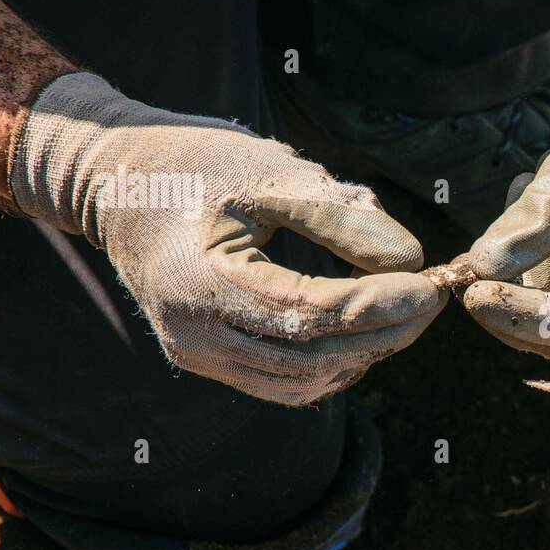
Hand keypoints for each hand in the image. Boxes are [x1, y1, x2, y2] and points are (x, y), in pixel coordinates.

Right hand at [9, 73, 445, 404]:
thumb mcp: (266, 170)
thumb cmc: (194, 163)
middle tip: (434, 298)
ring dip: (365, 354)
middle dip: (386, 332)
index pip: (312, 314)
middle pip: (313, 358)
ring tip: (405, 313)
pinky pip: (283, 386)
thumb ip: (338, 214)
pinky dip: (332, 366)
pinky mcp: (206, 360)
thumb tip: (412, 258)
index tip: (433, 286)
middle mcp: (193, 333)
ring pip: (303, 383)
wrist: (116, 184)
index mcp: (201, 282)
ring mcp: (196, 355)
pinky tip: (366, 334)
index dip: (380, 306)